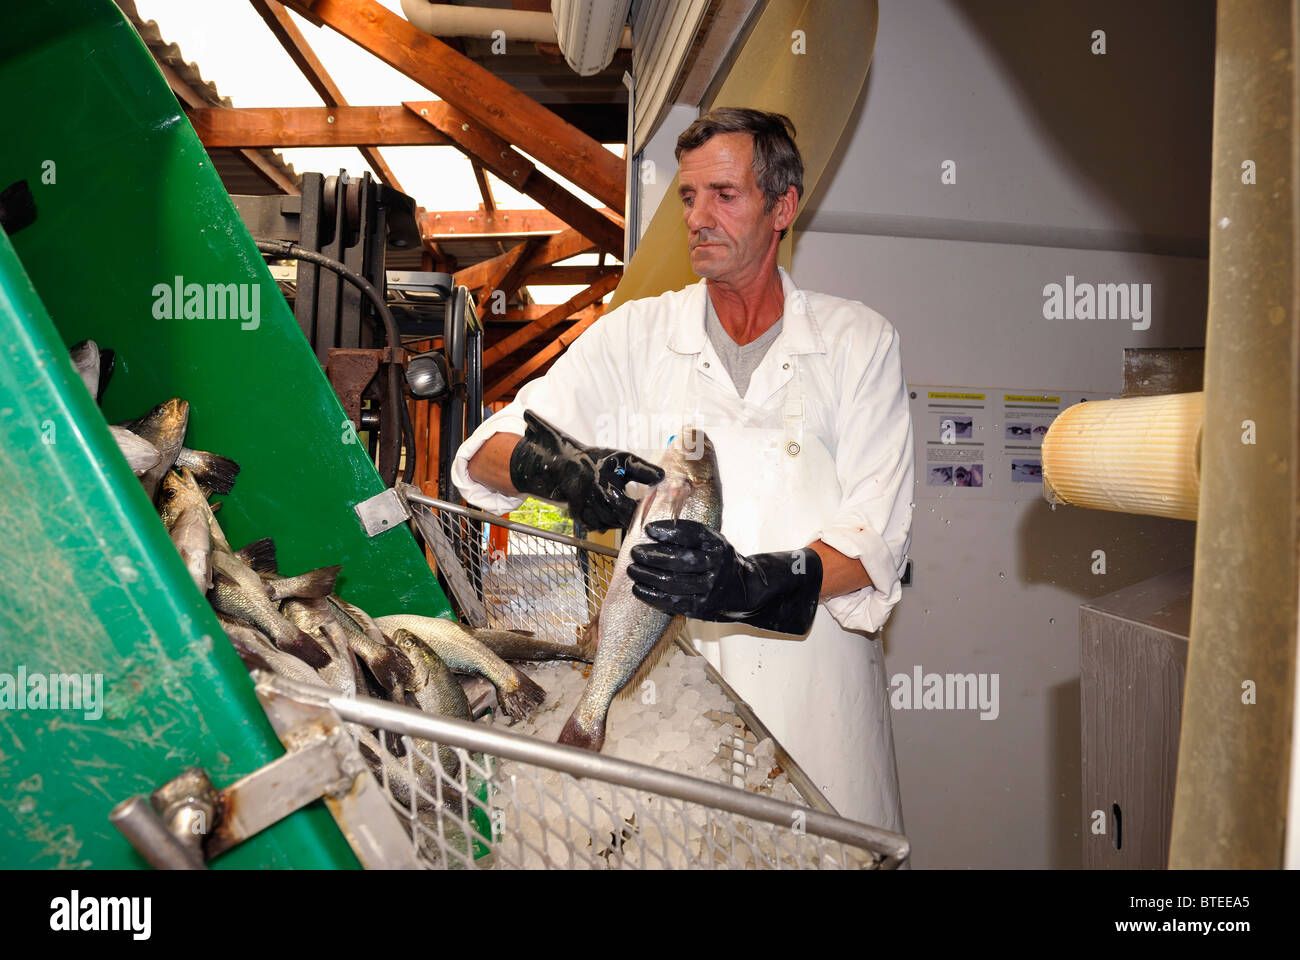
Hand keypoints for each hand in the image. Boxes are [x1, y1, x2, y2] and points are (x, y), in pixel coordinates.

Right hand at [508, 410, 664, 530]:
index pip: (631, 510)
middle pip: (621, 521)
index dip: (642, 512)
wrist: (567, 464)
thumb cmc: (597, 460)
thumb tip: (662, 477)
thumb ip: (643, 470)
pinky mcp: (580, 518)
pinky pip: (597, 527)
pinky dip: (605, 522)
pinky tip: (607, 510)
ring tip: (620, 505)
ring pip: (610, 526)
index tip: (649, 508)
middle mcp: (595, 503)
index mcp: (608, 488)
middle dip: (631, 516)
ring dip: (618, 519)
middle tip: (637, 509)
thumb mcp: (623, 459)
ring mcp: (586, 512)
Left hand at [627, 519, 823, 634]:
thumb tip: (651, 528)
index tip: (649, 529)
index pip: (692, 534)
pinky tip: (639, 589)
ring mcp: (711, 588)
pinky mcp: (703, 608)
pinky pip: (674, 602)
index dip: (669, 531)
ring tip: (633, 570)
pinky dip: (653, 596)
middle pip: (681, 560)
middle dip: (653, 556)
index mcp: (718, 544)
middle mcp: (717, 565)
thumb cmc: (719, 562)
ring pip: (674, 583)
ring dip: (648, 576)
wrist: (746, 590)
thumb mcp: (712, 543)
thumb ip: (688, 536)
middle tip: (635, 552)